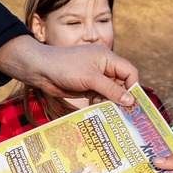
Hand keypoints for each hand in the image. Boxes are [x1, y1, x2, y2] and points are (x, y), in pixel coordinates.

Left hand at [0, 34, 138, 105]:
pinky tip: (96, 110)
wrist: (40, 70)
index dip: (132, 86)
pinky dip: (100, 103)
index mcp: (107, 58)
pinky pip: (99, 96)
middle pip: (121, 84)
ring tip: (107, 112)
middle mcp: (103, 67)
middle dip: (121, 97)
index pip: (129, 71)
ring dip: (109, 102)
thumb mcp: (90, 78)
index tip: (132, 102)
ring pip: (110, 92)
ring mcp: (94, 77)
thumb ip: (111, 89)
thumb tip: (130, 101)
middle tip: (122, 113)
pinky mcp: (86, 87)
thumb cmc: (65, 67)